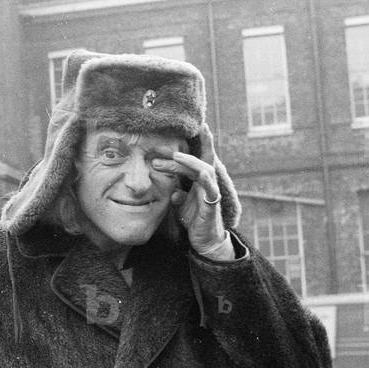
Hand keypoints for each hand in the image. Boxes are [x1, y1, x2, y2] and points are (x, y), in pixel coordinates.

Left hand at [153, 123, 226, 252]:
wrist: (206, 240)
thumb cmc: (195, 218)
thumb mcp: (181, 202)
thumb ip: (176, 190)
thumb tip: (172, 188)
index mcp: (198, 179)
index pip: (195, 156)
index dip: (194, 141)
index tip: (188, 127)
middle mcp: (207, 181)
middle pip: (195, 160)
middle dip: (177, 153)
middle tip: (157, 149)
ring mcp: (211, 191)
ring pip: (202, 170)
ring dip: (188, 163)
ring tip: (175, 156)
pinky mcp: (212, 204)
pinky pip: (210, 190)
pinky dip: (205, 181)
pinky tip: (200, 174)